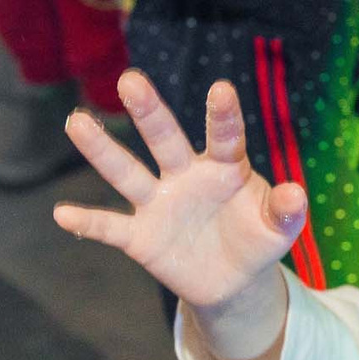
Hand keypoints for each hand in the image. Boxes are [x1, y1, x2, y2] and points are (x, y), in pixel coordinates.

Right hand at [53, 70, 309, 314]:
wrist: (233, 280)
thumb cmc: (257, 239)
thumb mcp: (279, 229)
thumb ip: (287, 212)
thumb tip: (296, 193)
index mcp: (224, 167)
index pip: (224, 137)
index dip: (222, 115)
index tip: (221, 89)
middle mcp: (185, 175)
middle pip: (164, 139)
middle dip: (148, 112)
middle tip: (131, 80)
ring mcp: (158, 203)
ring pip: (127, 172)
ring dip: (101, 150)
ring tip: (76, 122)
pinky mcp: (140, 236)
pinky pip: (110, 228)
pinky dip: (88, 223)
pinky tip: (62, 214)